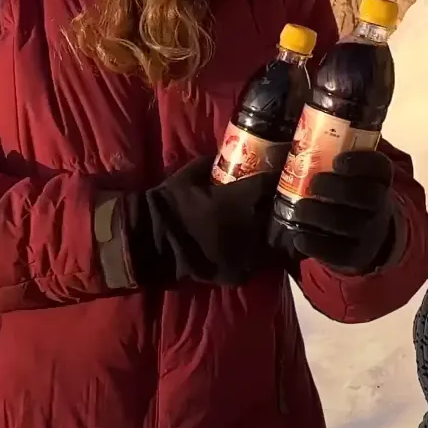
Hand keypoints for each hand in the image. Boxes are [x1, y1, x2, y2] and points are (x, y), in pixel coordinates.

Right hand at [124, 157, 279, 286]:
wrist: (151, 242)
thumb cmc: (169, 206)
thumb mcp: (187, 176)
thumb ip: (207, 163)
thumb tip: (220, 153)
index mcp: (237, 200)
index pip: (268, 186)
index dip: (271, 182)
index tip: (272, 179)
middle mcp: (248, 226)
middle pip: (277, 217)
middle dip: (276, 211)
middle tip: (272, 207)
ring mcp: (245, 253)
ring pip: (272, 245)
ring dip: (271, 238)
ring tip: (265, 232)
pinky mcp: (237, 273)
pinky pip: (256, 266)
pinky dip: (255, 260)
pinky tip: (251, 253)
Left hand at [273, 150, 397, 275]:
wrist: (365, 235)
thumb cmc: (344, 195)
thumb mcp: (345, 174)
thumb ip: (322, 156)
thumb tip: (278, 148)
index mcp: (378, 178)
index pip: (379, 166)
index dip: (360, 162)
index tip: (337, 161)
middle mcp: (380, 205)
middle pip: (367, 194)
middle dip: (336, 188)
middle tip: (313, 185)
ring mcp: (370, 233)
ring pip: (349, 223)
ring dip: (319, 215)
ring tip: (299, 210)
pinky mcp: (357, 256)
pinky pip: (338, 252)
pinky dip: (315, 244)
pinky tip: (299, 236)